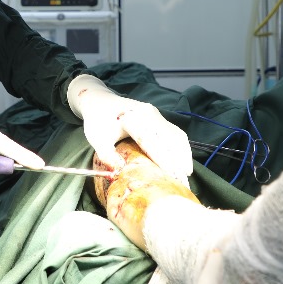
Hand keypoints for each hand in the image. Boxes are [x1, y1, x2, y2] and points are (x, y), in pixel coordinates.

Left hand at [66, 74, 192, 177]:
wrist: (100, 101)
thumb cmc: (98, 121)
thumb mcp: (97, 138)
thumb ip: (107, 155)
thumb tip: (119, 171)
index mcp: (133, 117)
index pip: (152, 140)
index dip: (162, 158)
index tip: (170, 176)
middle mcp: (149, 114)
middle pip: (169, 139)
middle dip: (177, 161)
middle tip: (182, 182)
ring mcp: (156, 115)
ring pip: (176, 135)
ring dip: (183, 155)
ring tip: (186, 175)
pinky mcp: (159, 118)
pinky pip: (175, 133)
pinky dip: (181, 149)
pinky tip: (183, 163)